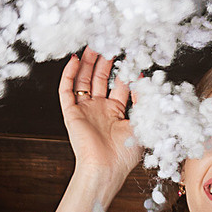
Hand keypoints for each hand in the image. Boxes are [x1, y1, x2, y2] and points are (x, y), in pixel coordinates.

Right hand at [57, 47, 142, 196]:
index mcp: (116, 113)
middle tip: (109, 41)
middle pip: (101, 78)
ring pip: (84, 80)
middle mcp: (99, 109)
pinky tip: (75, 60)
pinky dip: (69, 75)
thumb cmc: (124, 155)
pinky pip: (66, 91)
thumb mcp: (143, 124)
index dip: (125, 69)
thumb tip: (144, 79)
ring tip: (93, 45)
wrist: (105, 169)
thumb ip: (144, 101)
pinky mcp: (71, 113)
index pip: (120, 84)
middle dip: (105, 60)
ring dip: (88, 63)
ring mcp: (84, 110)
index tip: (131, 53)